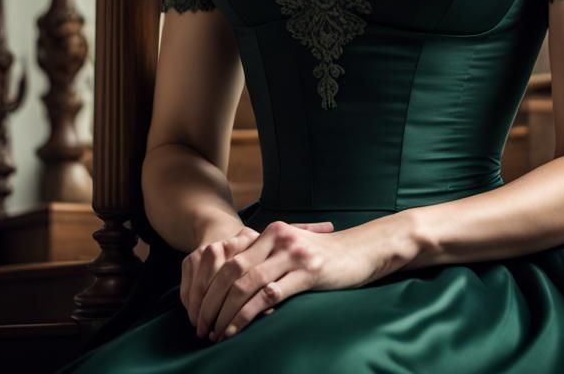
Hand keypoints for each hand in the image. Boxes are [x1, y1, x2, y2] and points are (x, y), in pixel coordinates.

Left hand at [193, 219, 387, 341]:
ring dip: (225, 312)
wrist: (363, 250)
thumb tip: (238, 282)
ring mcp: (293, 255)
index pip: (230, 258)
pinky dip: (247, 315)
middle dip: (211, 302)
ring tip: (215, 333)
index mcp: (273, 231)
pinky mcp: (307, 273)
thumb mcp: (295, 247)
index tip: (199, 308)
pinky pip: (268, 296)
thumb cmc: (327, 254)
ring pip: (246, 285)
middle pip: (231, 271)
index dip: (209, 284)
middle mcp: (279, 238)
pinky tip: (237, 329)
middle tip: (201, 325)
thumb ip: (269, 257)